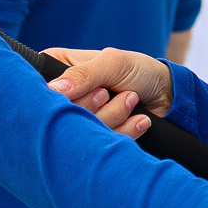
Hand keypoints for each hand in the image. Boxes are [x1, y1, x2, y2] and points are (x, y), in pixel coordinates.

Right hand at [44, 47, 175, 141]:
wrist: (167, 95)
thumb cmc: (139, 70)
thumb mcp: (113, 63)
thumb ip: (84, 74)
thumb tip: (54, 89)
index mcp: (58, 68)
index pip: (41, 88)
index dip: (60, 95)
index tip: (89, 91)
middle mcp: (64, 95)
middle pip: (61, 113)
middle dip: (94, 106)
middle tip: (109, 93)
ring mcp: (79, 117)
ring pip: (81, 130)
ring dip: (114, 115)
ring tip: (130, 99)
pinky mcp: (94, 136)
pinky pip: (100, 143)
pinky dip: (125, 131)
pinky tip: (138, 118)